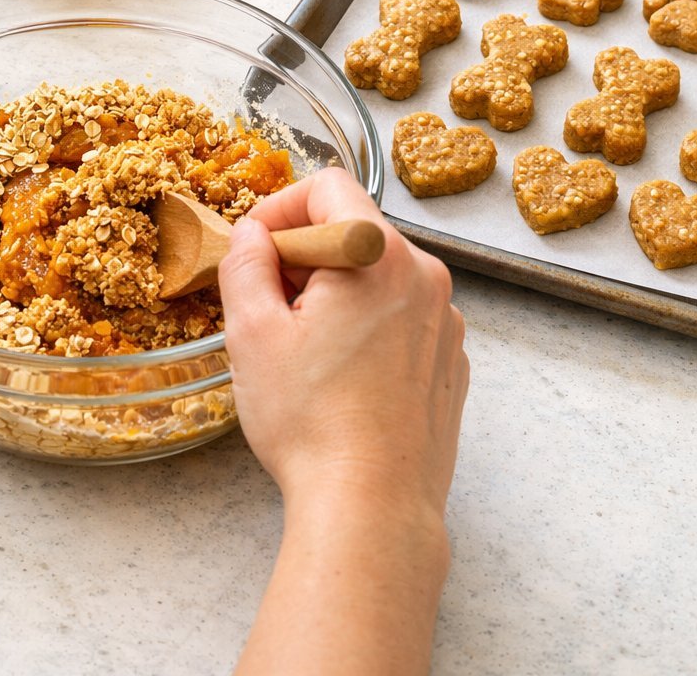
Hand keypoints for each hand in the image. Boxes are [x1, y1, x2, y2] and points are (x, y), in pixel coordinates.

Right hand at [221, 172, 469, 675]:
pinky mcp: (451, 360)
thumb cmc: (311, 423)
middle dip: (304, 256)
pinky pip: (402, 318)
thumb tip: (252, 235)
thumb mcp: (252, 333)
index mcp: (378, 254)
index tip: (255, 247)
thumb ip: (245, 264)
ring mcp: (445, 319)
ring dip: (336, 293)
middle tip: (267, 305)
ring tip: (303, 351)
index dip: (281, 207)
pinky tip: (341, 378)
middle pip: (355, 232)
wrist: (373, 510)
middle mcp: (424, 275)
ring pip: (378, 276)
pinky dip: (368, 328)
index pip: (329, 186)